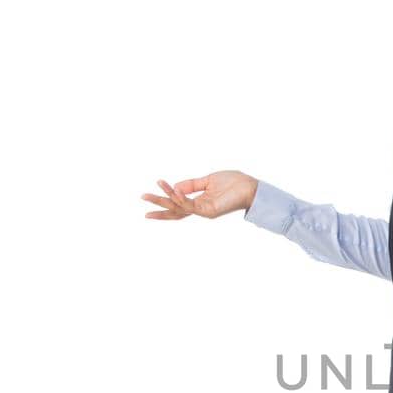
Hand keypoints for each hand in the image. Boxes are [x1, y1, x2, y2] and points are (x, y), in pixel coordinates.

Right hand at [141, 171, 258, 219]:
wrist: (251, 187)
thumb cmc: (234, 183)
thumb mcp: (208, 180)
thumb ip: (191, 184)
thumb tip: (174, 186)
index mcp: (200, 202)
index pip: (178, 205)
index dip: (164, 202)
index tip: (148, 197)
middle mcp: (200, 209)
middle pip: (175, 210)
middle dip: (158, 205)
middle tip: (142, 198)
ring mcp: (204, 211)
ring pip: (179, 207)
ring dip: (164, 199)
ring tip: (149, 194)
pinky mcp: (209, 210)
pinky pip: (190, 205)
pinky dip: (180, 198)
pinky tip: (172, 190)